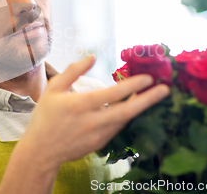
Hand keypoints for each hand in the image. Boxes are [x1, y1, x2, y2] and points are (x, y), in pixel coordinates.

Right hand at [17, 54, 169, 169]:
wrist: (41, 151)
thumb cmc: (46, 116)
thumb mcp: (54, 88)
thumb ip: (74, 71)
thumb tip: (92, 56)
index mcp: (80, 105)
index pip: (112, 94)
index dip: (132, 86)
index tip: (148, 78)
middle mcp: (92, 122)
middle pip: (127, 111)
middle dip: (148, 100)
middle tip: (165, 90)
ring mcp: (98, 135)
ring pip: (125, 119)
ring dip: (138, 106)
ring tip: (150, 94)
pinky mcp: (100, 143)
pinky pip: (117, 126)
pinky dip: (125, 115)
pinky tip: (130, 106)